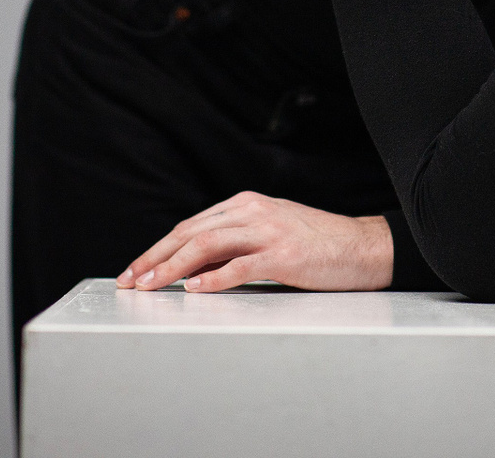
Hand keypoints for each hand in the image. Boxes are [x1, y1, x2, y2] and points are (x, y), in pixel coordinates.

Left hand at [115, 191, 393, 293]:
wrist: (363, 247)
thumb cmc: (317, 244)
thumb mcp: (271, 231)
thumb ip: (235, 241)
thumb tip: (191, 265)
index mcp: (247, 204)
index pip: (191, 225)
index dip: (159, 248)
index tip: (136, 269)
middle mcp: (254, 212)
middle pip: (191, 232)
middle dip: (155, 258)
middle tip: (131, 280)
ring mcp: (269, 232)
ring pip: (207, 245)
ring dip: (173, 268)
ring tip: (152, 286)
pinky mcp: (285, 256)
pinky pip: (240, 266)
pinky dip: (213, 279)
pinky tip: (194, 289)